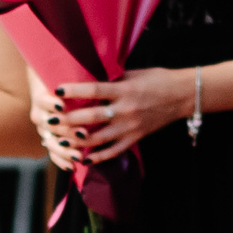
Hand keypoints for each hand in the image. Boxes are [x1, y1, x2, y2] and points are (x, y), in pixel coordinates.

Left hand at [46, 70, 193, 165]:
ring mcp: (130, 126)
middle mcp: (126, 109)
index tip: (57, 90)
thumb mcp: (134, 74)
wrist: (183, 95)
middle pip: (91, 117)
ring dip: (77, 142)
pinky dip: (98, 157)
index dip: (75, 90)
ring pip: (99, 138)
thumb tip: (87, 78)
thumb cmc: (157, 80)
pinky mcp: (136, 138)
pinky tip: (83, 159)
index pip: (95, 89)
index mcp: (124, 89)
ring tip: (60, 142)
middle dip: (69, 120)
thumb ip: (112, 79)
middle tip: (50, 121)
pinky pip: (114, 151)